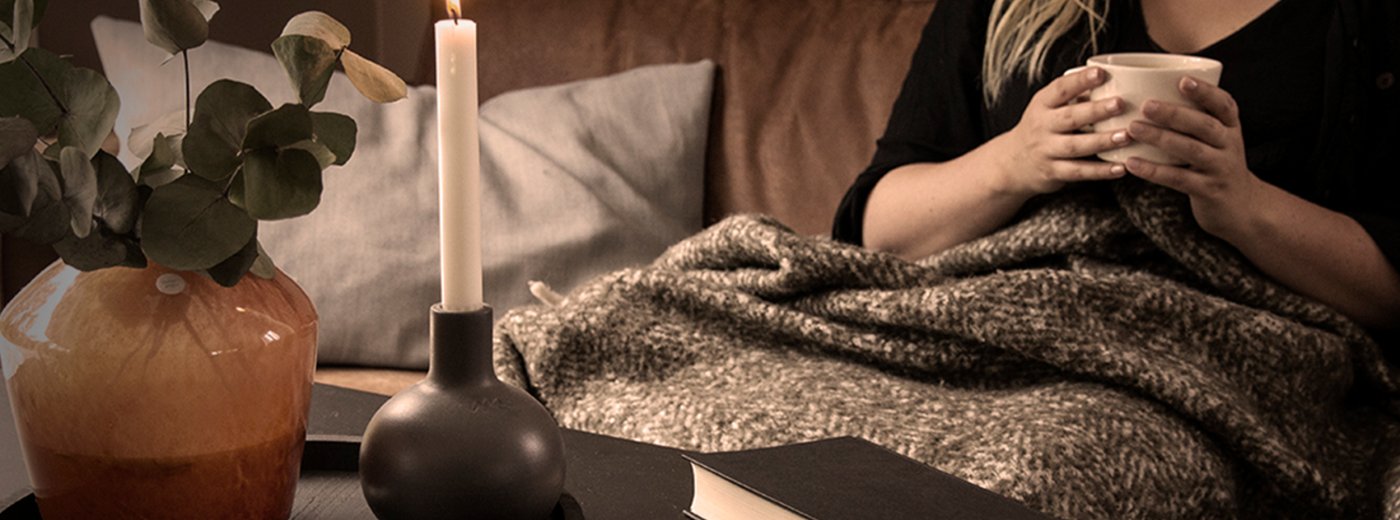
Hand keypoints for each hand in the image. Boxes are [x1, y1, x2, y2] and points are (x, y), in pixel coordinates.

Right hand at [994, 67, 1132, 194]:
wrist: (1013, 162)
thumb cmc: (1041, 128)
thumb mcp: (1048, 107)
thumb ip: (1074, 96)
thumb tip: (1115, 82)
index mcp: (1042, 105)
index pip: (1060, 89)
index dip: (1080, 81)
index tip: (1100, 73)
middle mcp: (1042, 127)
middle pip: (1069, 118)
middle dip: (1096, 111)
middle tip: (1120, 104)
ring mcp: (1046, 150)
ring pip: (1075, 146)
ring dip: (1102, 141)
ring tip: (1125, 136)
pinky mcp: (1053, 172)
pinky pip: (1078, 172)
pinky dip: (1100, 171)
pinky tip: (1120, 167)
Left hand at [1124, 77, 1266, 238]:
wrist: (1241, 207)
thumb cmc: (1216, 163)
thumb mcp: (1216, 139)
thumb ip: (1195, 118)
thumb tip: (1151, 89)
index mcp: (1231, 127)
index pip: (1224, 104)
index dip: (1205, 92)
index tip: (1182, 80)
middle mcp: (1230, 145)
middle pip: (1205, 125)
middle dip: (1175, 114)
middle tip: (1146, 105)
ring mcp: (1221, 169)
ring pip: (1191, 150)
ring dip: (1161, 138)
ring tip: (1133, 129)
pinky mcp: (1209, 191)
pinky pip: (1179, 179)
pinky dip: (1154, 171)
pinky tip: (1132, 163)